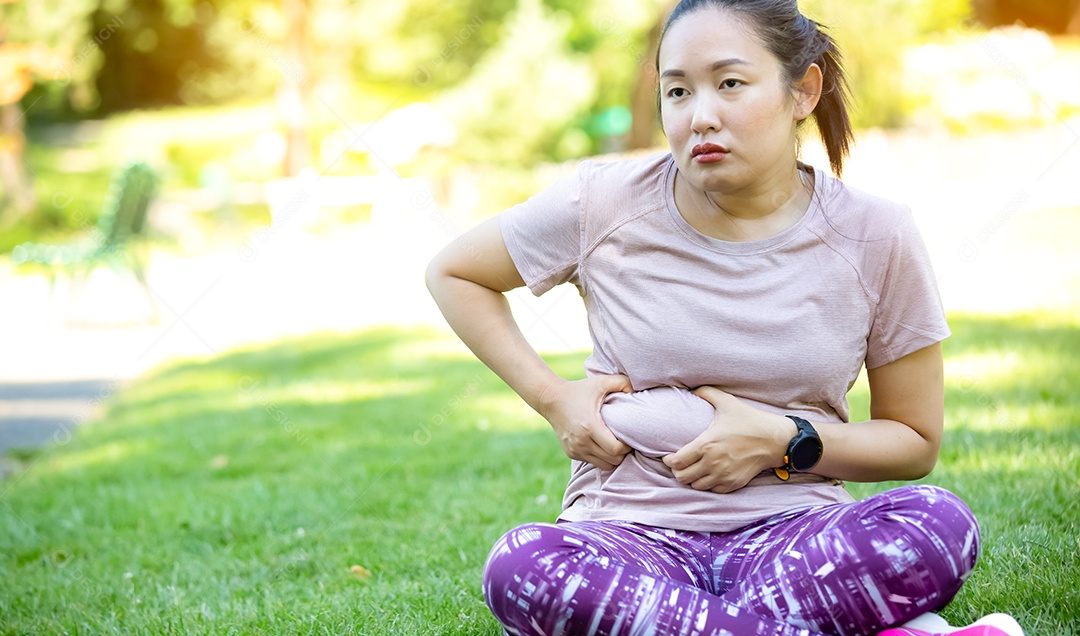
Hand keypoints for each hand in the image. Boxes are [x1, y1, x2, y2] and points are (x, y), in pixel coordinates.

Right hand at [537, 374, 633, 470]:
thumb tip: (636, 390)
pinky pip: (592, 462)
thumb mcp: (600, 382)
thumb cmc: (579, 390)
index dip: (627, 447)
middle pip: (612, 460)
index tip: (629, 438)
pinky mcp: (571, 453)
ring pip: (603, 465)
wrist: (550, 398)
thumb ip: (622, 382)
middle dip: (622, 453)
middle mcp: (581, 442)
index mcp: (590, 426)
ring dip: (612, 458)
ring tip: (614, 444)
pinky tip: (602, 445)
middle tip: (625, 441)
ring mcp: (575, 449)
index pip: (616, 449)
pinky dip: (600, 457)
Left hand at [662, 386, 793, 492]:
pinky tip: (707, 475)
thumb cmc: (750, 420)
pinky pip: (713, 490)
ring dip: (692, 479)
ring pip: (696, 486)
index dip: (668, 461)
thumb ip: (706, 393)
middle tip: (679, 464)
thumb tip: (691, 389)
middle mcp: (713, 463)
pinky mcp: (733, 483)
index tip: (668, 457)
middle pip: (683, 477)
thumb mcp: (727, 402)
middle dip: (677, 472)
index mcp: (707, 444)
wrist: (775, 439)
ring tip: (692, 470)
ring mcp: (724, 475)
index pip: (677, 461)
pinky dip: (707, 485)